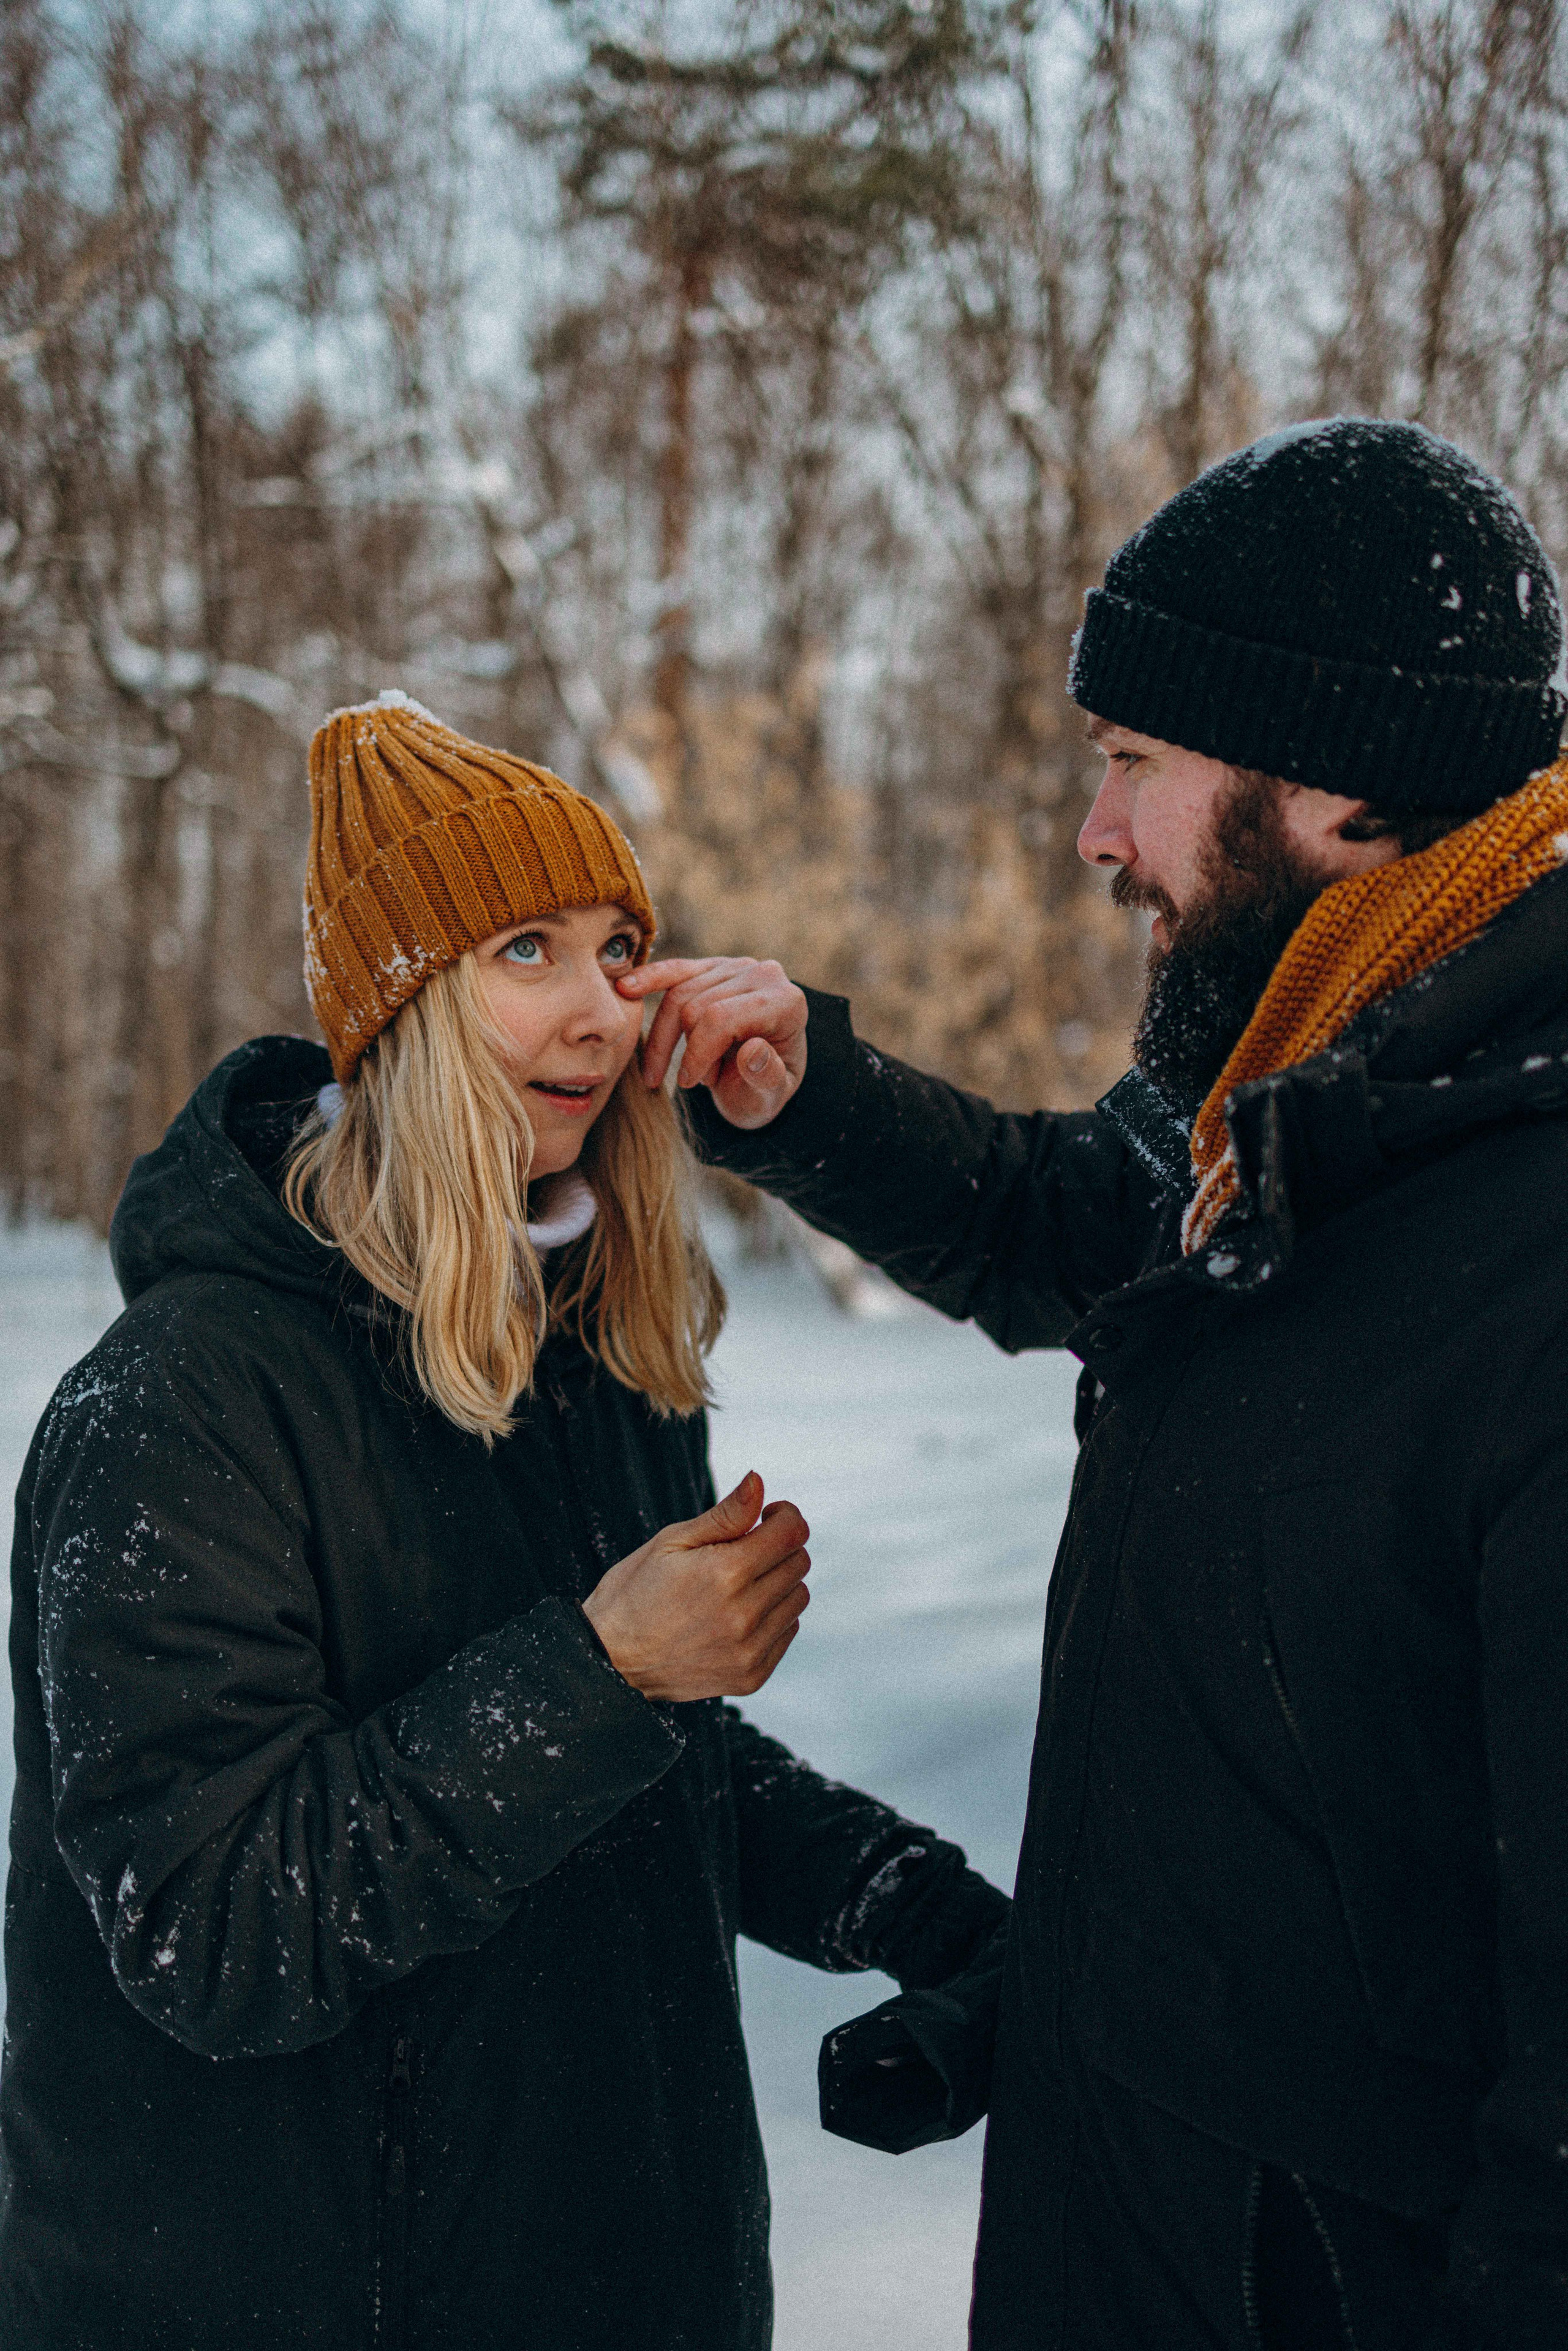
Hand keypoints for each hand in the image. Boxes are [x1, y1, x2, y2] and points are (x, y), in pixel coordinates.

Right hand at [582, 1472, 809, 1700]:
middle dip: (778, 1547)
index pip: (792, 1533)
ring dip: (777, 1583)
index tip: (765, 1517)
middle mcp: (744, 1615)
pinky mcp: (751, 1676)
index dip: (783, 1516)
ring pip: (797, 1598)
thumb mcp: (671, 1542)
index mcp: (725, 1573)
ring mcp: (749, 1650)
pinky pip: (786, 1632)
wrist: (610, 1660)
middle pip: (798, 1563)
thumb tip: (759, 1482)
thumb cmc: (634, 1592)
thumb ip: (725, 1515)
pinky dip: (771, 1617)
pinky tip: (736, 1615)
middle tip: (744, 1550)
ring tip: (739, 1585)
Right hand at [618, 956, 806, 1129]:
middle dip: (689, 1050)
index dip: (697, 1053)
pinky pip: (675, 970)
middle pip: (697, 1007)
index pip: (721, 1018)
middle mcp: (764, 974)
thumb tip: (752, 1050)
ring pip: (679, 995)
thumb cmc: (763, 1089)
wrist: (761, 1076)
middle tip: (699, 1081)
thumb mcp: (769, 1097)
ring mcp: (737, 966)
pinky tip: (625, 988)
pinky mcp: (712, 967)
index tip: (688, 1084)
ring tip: (689, 1069)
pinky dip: (648, 979)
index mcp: (787, 1003)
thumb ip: (765, 1077)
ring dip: (672, 1039)